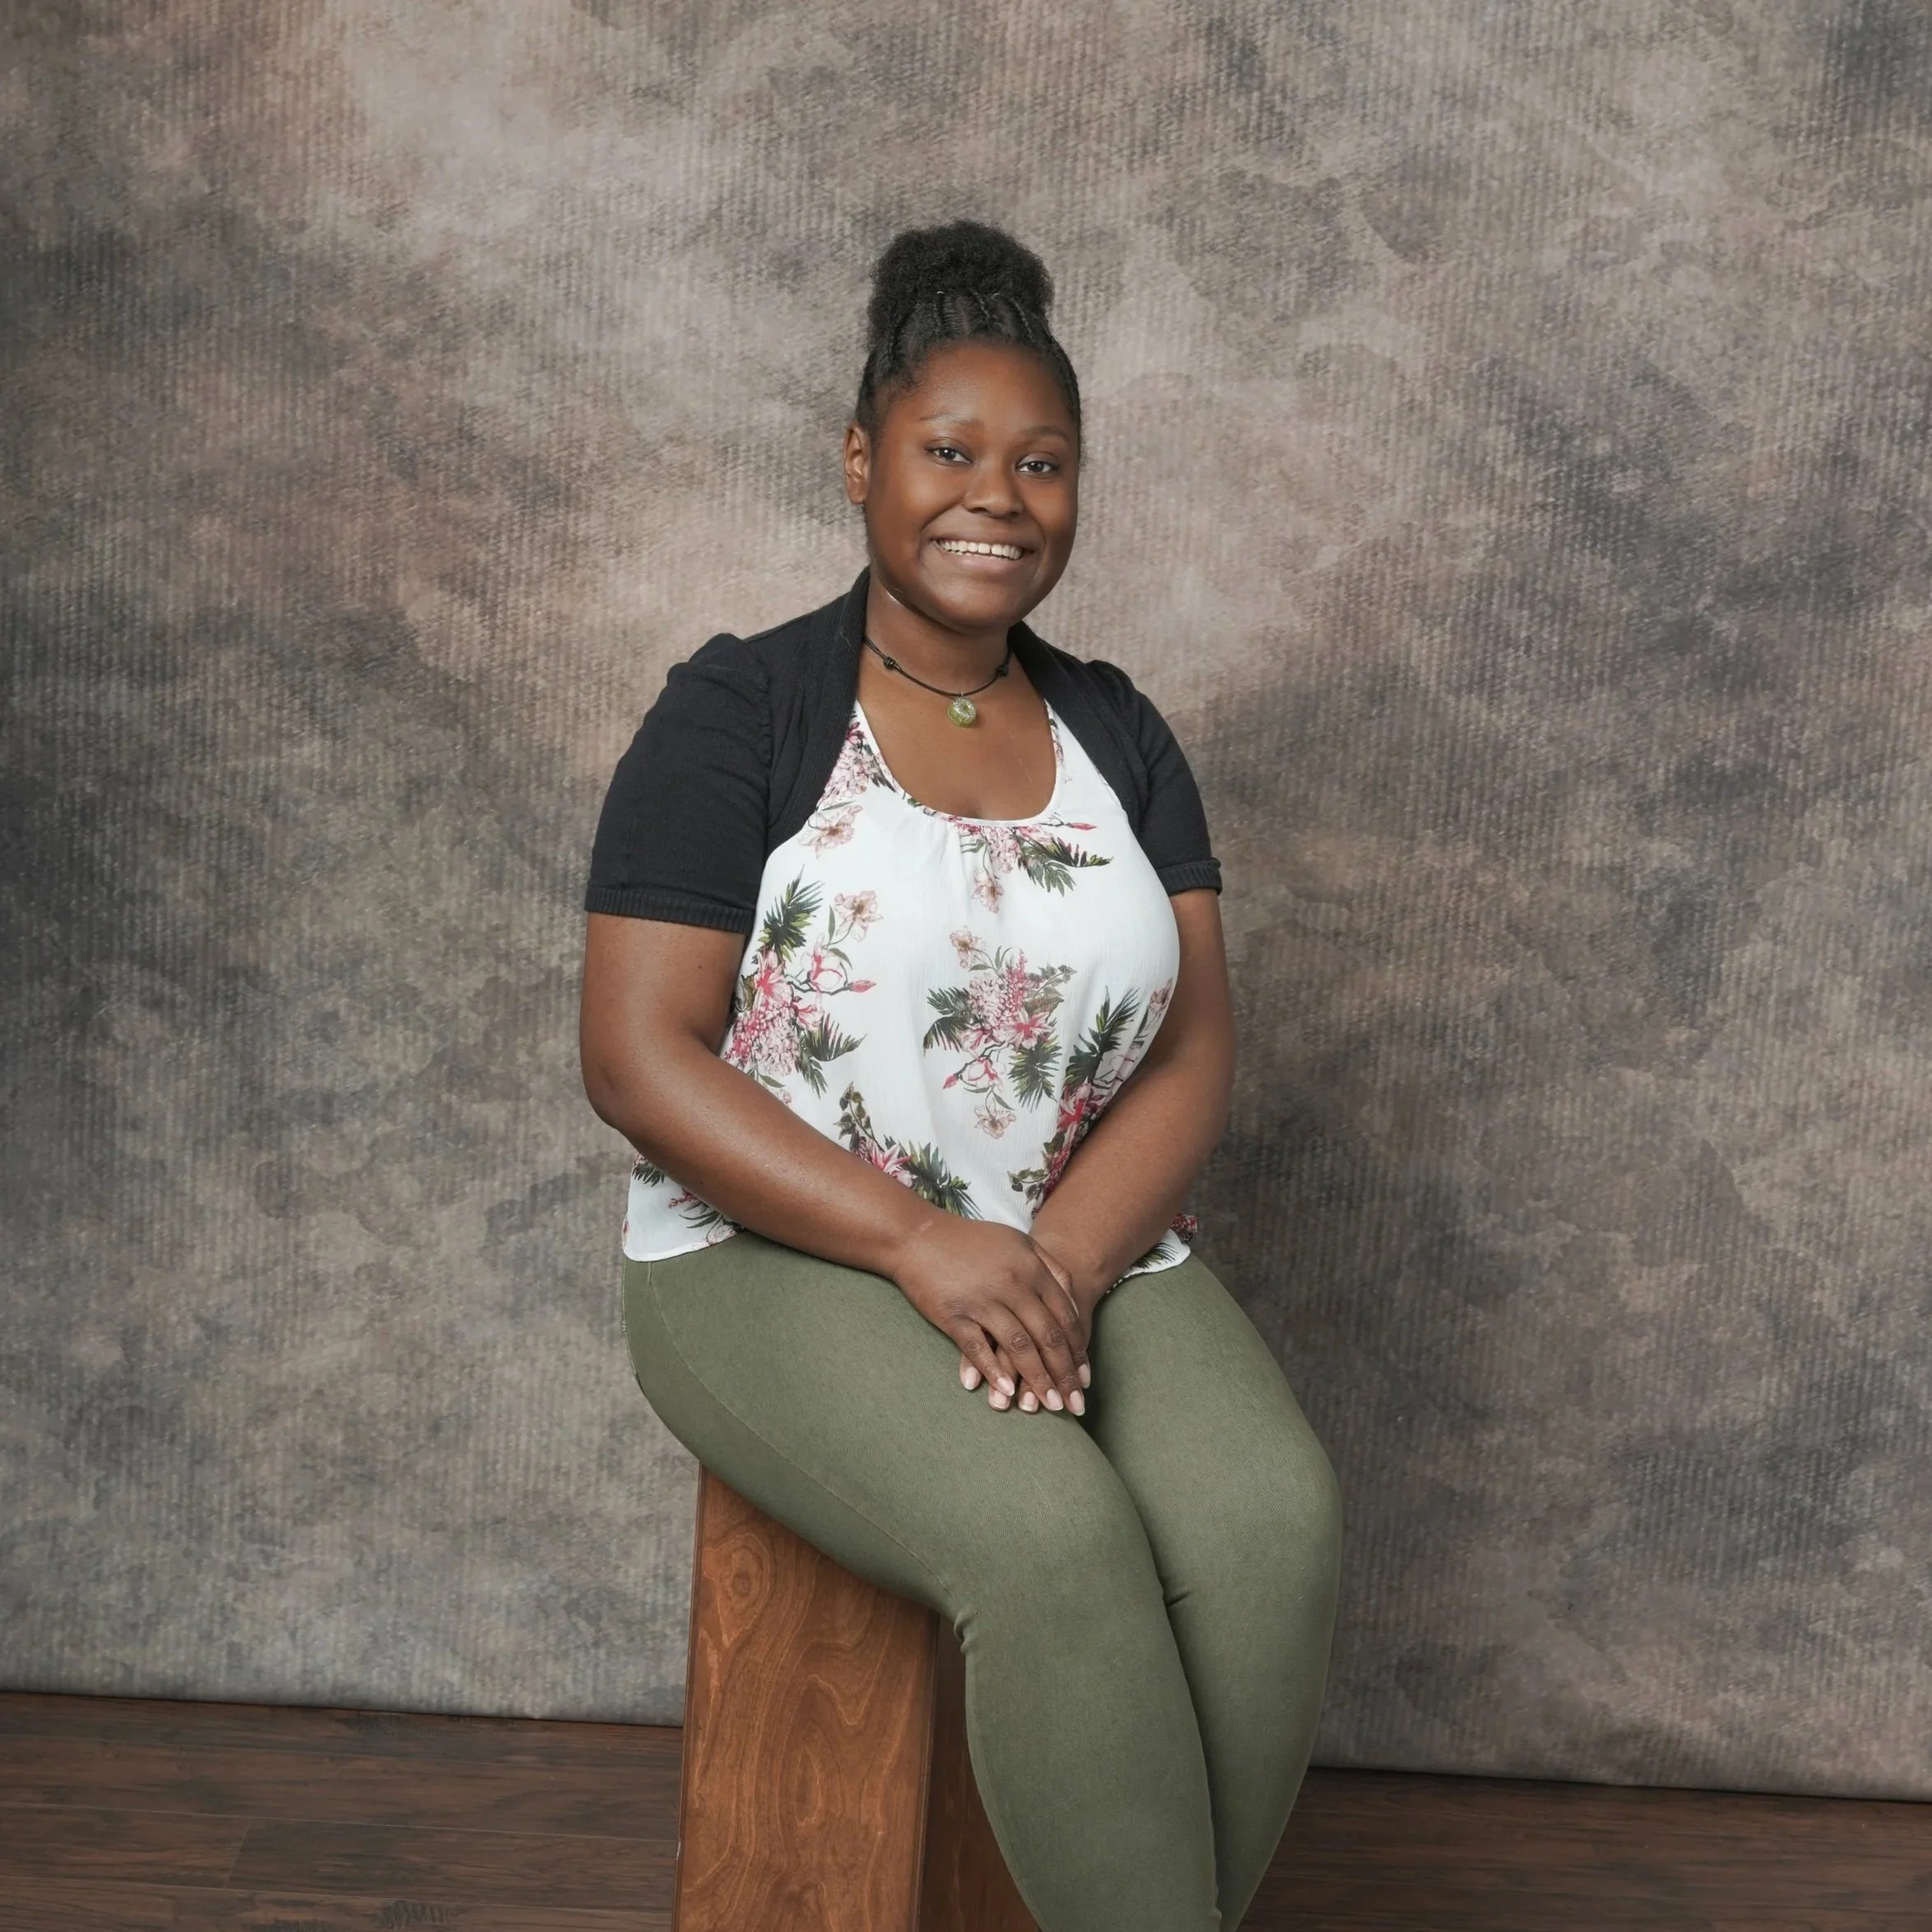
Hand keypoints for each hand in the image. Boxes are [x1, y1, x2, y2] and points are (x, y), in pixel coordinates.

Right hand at [890, 1217, 1088, 1415]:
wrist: (918, 1236)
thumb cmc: (971, 1241)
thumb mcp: (1018, 1243)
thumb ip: (1048, 1266)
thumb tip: (1072, 1296)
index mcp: (1031, 1269)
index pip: (1065, 1317)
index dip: (1077, 1351)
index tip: (1085, 1379)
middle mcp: (1012, 1285)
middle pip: (1048, 1336)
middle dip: (1065, 1374)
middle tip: (1076, 1405)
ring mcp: (983, 1300)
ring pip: (1019, 1346)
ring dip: (1038, 1379)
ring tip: (1050, 1406)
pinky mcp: (954, 1313)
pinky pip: (978, 1347)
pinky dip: (994, 1371)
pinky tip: (1007, 1390)